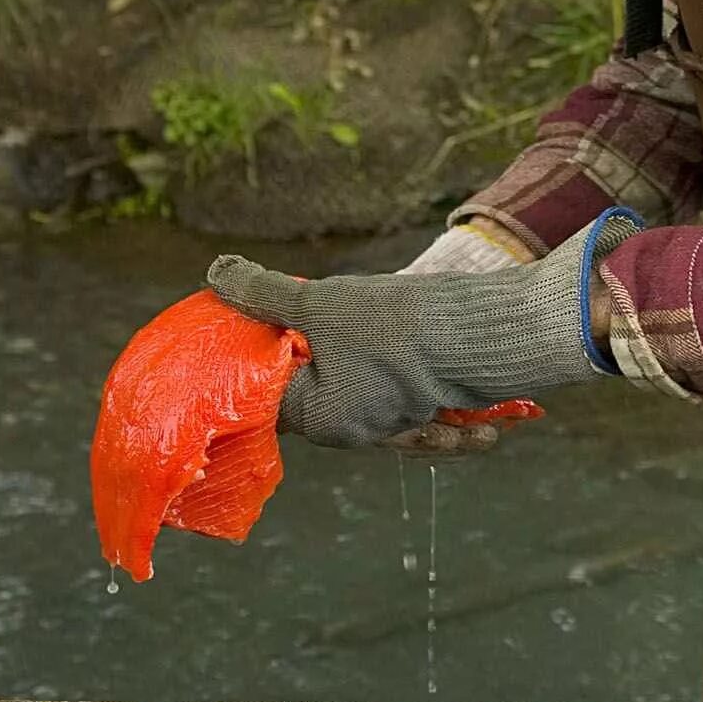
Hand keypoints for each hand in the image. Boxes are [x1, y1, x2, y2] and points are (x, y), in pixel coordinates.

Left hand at [206, 209, 638, 449]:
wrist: (486, 334)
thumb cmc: (395, 326)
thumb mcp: (321, 302)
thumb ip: (267, 294)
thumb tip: (216, 272)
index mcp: (323, 417)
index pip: (272, 390)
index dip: (262, 353)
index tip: (260, 321)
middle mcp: (359, 430)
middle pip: (320, 389)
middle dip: (313, 354)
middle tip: (309, 313)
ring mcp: (400, 420)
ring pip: (371, 390)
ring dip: (364, 362)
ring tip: (363, 329)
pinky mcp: (436, 405)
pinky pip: (420, 405)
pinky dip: (417, 392)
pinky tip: (411, 365)